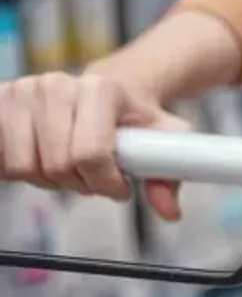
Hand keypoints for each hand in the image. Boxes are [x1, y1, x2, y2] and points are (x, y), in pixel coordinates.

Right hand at [0, 72, 190, 219]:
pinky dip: (17, 169)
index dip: (104, 183)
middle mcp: (58, 84)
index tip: (118, 187)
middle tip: (92, 177)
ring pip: (22, 166)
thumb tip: (170, 212)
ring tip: (67, 165)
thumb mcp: (161, 138)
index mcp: (101, 89)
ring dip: (45, 179)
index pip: (90, 155)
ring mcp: (23, 90)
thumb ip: (169, 174)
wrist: (102, 90)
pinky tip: (38, 157)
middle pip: (56, 165)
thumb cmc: (130, 117)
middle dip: (78, 184)